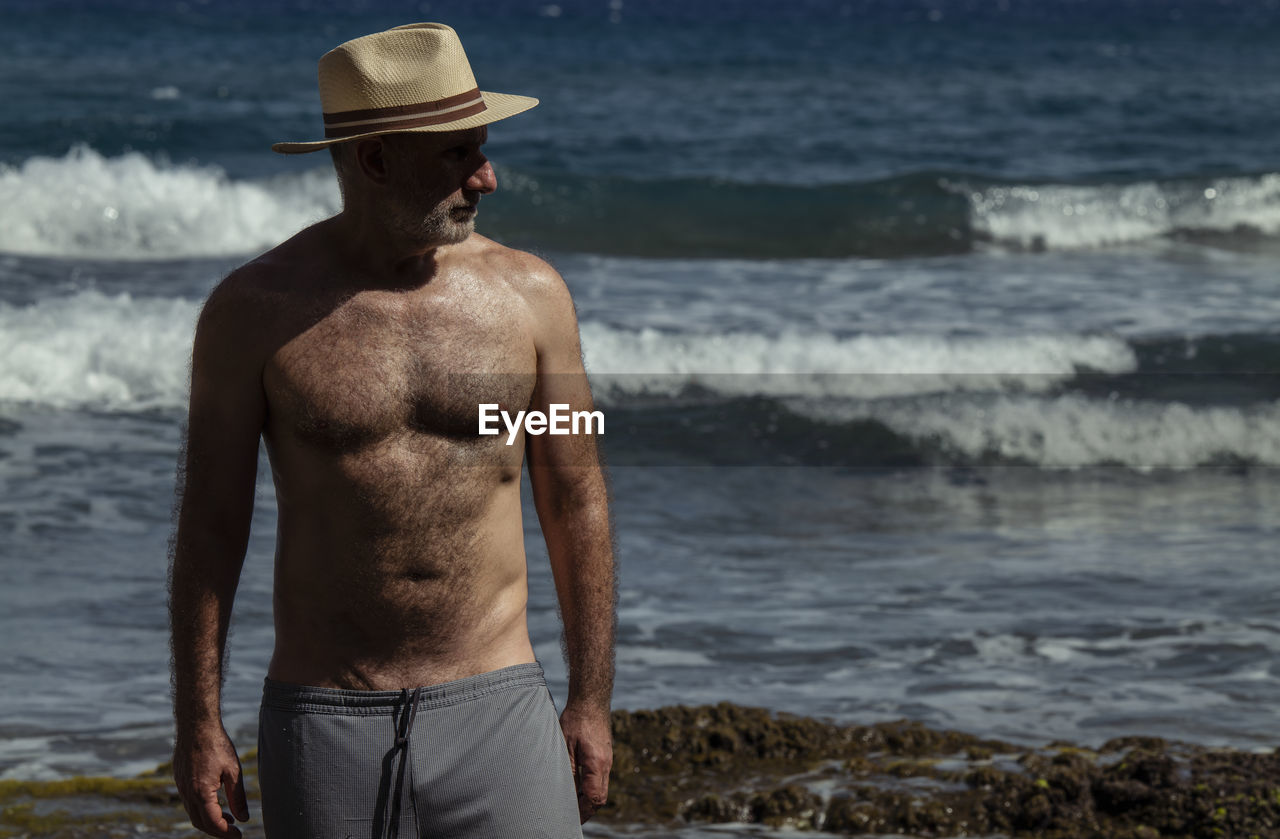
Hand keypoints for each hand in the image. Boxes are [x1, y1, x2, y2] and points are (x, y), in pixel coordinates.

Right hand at [173, 726, 250, 837]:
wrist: (196, 726)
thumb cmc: (216, 745)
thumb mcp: (233, 771)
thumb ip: (237, 797)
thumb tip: (243, 818)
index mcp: (201, 792)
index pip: (213, 823)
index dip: (226, 833)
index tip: (239, 835)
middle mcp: (187, 793)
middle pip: (200, 823)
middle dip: (217, 831)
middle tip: (234, 832)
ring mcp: (181, 787)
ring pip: (193, 814)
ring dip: (210, 820)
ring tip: (229, 819)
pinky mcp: (180, 780)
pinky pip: (189, 802)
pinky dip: (202, 809)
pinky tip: (216, 803)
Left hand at [559, 703, 612, 822]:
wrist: (591, 700)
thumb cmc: (576, 720)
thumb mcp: (566, 745)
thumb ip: (568, 770)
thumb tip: (565, 792)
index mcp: (597, 764)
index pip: (593, 798)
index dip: (582, 812)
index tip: (569, 818)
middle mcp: (606, 765)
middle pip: (600, 798)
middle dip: (586, 810)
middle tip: (569, 817)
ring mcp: (607, 760)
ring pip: (601, 789)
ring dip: (588, 800)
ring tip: (571, 806)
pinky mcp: (605, 756)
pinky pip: (600, 779)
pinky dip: (590, 789)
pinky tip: (577, 788)